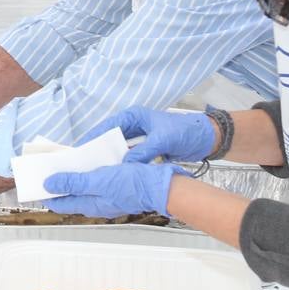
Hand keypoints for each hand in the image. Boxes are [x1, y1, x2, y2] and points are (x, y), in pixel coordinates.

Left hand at [43, 162, 184, 218]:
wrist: (162, 185)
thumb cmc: (133, 185)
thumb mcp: (99, 180)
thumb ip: (74, 182)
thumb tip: (50, 185)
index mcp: (91, 204)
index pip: (61, 202)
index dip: (47, 193)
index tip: (35, 182)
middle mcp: (98, 202)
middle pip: (71, 193)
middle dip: (58, 182)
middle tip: (47, 168)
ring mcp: (108, 195)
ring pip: (85, 186)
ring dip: (73, 175)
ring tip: (64, 161)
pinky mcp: (118, 186)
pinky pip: (97, 179)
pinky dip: (89, 171)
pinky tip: (89, 160)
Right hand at [84, 106, 218, 163]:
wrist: (207, 138)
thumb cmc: (185, 132)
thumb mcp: (163, 140)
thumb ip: (144, 151)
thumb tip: (126, 164)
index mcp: (134, 116)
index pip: (108, 126)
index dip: (94, 137)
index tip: (81, 149)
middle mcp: (134, 125)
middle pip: (110, 138)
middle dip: (99, 150)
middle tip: (85, 163)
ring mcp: (140, 137)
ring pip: (119, 149)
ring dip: (111, 158)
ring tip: (97, 170)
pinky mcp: (147, 148)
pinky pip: (130, 156)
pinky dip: (124, 164)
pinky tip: (116, 173)